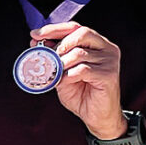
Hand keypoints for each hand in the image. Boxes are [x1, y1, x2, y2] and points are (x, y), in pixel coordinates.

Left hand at [35, 22, 125, 136]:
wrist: (96, 117)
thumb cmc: (81, 93)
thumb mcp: (62, 71)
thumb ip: (53, 56)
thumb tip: (35, 42)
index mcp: (97, 44)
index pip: (75, 27)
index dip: (54, 29)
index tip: (35, 35)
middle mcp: (106, 49)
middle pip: (81, 33)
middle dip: (59, 43)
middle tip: (49, 57)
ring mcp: (110, 61)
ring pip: (79, 53)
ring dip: (61, 64)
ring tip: (57, 74)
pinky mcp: (109, 75)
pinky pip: (83, 69)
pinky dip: (68, 75)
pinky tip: (65, 81)